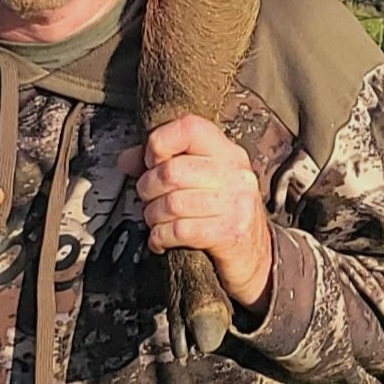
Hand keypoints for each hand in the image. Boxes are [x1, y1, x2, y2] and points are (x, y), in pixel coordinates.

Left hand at [118, 115, 272, 315]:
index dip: (160, 142)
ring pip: (172, 203)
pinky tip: (161, 239)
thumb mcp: (198, 181)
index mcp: (226, 152)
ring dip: (152, 215)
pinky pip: (180, 230)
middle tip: (148, 198)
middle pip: (172, 171)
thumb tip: (126, 160)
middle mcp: (235, 173)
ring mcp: (236, 203)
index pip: (189, 128)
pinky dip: (160, 236)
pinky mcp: (230, 233)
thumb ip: (161, 164)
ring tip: (155, 219)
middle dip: (148, 187)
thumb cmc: (221, 213)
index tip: (151, 161)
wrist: (256, 256)